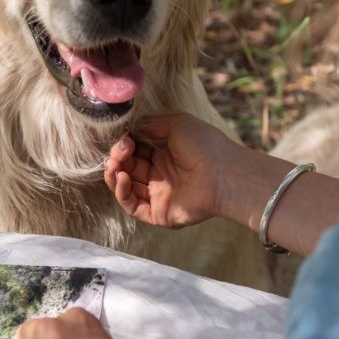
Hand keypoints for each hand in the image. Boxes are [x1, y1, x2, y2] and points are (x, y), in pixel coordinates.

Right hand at [103, 113, 243, 228]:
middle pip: (127, 168)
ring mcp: (158, 196)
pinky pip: (132, 207)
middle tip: (120, 150)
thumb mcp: (177, 124)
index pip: (135, 152)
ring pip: (125, 188)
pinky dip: (122, 192)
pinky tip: (123, 177)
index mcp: (164, 156)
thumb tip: (129, 129)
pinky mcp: (158, 213)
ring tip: (115, 164)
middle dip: (117, 158)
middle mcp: (160, 176)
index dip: (124, 145)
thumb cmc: (205, 145)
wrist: (224, 173)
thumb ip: (151, 124)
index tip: (124, 137)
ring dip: (114, 175)